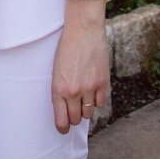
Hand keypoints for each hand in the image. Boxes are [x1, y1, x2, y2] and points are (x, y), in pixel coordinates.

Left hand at [51, 0, 108, 134]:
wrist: (83, 30)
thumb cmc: (66, 48)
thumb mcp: (56, 70)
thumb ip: (61, 90)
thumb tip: (66, 108)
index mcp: (57, 89)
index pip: (61, 121)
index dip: (63, 128)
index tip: (64, 128)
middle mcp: (73, 92)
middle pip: (75, 119)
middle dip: (74, 117)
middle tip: (75, 110)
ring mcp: (89, 88)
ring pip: (88, 113)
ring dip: (86, 108)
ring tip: (84, 96)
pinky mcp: (102, 83)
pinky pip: (101, 103)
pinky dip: (98, 100)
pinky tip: (94, 90)